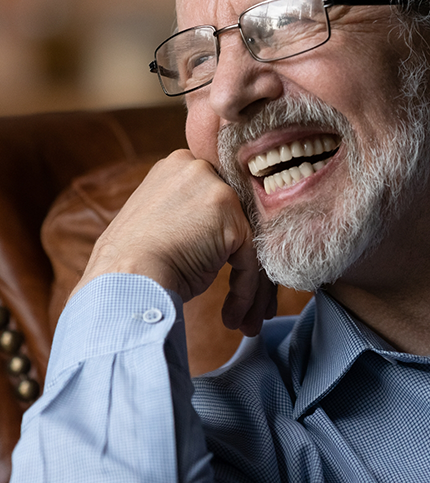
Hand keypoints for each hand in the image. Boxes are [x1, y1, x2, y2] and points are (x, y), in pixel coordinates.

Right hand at [71, 149, 275, 334]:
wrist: (123, 282)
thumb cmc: (132, 265)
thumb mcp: (160, 222)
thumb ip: (190, 214)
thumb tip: (215, 234)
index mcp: (179, 166)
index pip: (218, 201)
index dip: (225, 239)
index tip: (228, 270)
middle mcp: (199, 169)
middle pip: (239, 218)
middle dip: (245, 262)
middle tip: (249, 304)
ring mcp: (217, 189)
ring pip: (249, 240)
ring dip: (250, 285)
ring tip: (246, 319)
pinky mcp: (231, 217)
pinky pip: (250, 258)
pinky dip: (245, 291)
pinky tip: (232, 316)